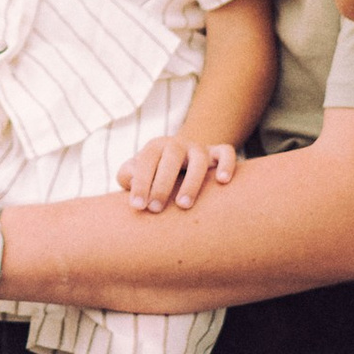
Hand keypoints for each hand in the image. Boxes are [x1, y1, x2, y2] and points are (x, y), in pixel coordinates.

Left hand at [118, 136, 242, 212]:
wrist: (179, 162)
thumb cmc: (153, 175)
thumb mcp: (134, 173)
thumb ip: (127, 175)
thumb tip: (134, 181)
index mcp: (155, 147)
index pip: (146, 161)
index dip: (141, 183)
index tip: (138, 206)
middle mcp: (177, 144)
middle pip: (171, 158)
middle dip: (162, 184)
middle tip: (155, 209)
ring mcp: (199, 148)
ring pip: (199, 159)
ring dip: (191, 182)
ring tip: (183, 205)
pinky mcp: (217, 153)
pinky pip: (226, 153)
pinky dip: (226, 164)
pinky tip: (222, 181)